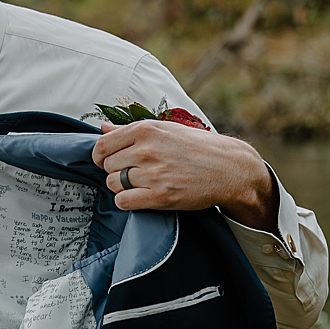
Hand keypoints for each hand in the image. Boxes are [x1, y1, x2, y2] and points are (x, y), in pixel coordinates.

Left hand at [91, 119, 279, 231]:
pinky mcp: (161, 196)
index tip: (109, 161)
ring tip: (140, 184)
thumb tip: (102, 128)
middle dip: (114, 171)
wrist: (228, 168)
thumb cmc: (196, 147)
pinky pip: (123, 201)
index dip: (101, 156)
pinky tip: (139, 197)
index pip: (102, 145)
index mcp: (146, 130)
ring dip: (122, 187)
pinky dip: (126, 201)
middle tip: (132, 173)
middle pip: (107, 166)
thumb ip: (130, 130)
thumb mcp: (164, 129)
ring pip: (113, 184)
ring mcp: (154, 174)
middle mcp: (147, 150)